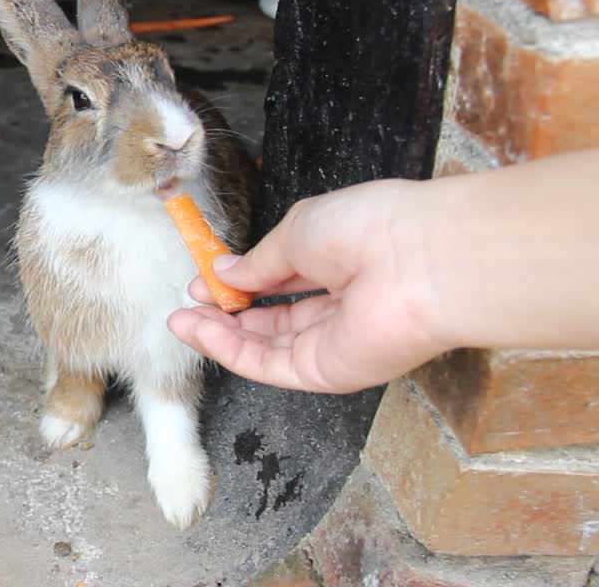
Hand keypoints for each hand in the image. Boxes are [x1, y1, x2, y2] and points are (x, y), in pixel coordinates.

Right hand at [168, 179, 446, 392]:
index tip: (204, 278)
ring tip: (180, 321)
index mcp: (339, 261)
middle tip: (188, 306)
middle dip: (226, 313)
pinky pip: (271, 366)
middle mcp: (338, 305)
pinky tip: (201, 333)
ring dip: (220, 334)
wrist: (419, 260)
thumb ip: (260, 261)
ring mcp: (334, 342)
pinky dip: (232, 352)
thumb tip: (226, 272)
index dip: (241, 280)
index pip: (283, 279)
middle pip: (273, 319)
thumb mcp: (298, 231)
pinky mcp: (328, 372)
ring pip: (267, 346)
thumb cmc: (368, 227)